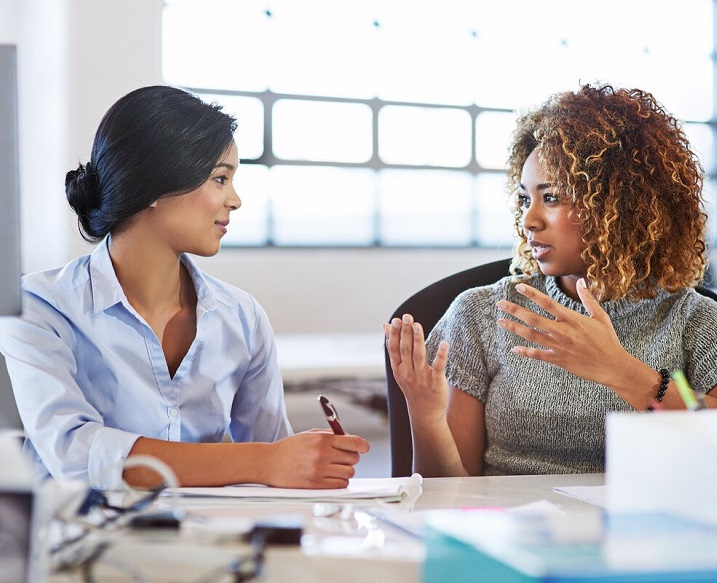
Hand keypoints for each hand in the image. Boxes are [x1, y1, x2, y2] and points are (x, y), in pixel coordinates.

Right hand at [263, 431, 369, 488]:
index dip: (362, 445)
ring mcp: (319, 471)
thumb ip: (330, 435)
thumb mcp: (309, 435)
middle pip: (354, 458)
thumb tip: (350, 439)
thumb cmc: (289, 448)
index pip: (354, 442)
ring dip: (344, 470)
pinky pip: (340, 485)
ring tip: (334, 468)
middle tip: (341, 458)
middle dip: (350, 457)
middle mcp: (322, 455)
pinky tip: (331, 477)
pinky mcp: (315, 485)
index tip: (364, 447)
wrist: (268, 463)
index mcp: (322, 439)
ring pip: (349, 473)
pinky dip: (339, 481)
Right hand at [384, 314, 449, 424]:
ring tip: (417, 325)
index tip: (395, 320)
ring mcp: (421, 378)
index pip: (394, 349)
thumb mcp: (399, 368)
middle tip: (406, 316)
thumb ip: (394, 347)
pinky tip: (444, 343)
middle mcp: (408, 373)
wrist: (425, 413)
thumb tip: (385, 325)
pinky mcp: (436, 383)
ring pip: (418, 356)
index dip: (394, 334)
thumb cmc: (413, 386)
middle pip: (405, 350)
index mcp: (398, 369)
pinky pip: (438, 367)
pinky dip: (440, 355)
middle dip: (405, 333)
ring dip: (417, 340)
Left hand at [495, 279, 633, 387]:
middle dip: (514, 310)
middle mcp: (562, 331)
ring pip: (531, 335)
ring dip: (514, 328)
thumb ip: (588, 298)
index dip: (532, 294)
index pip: (547, 303)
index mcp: (572, 319)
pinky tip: (513, 349)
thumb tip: (581, 281)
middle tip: (500, 303)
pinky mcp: (558, 359)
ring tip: (500, 322)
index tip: (518, 287)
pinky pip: (538, 355)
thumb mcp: (600, 317)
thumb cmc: (608, 340)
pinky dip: (525, 352)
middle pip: (533, 318)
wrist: (613, 366)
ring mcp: (559, 346)